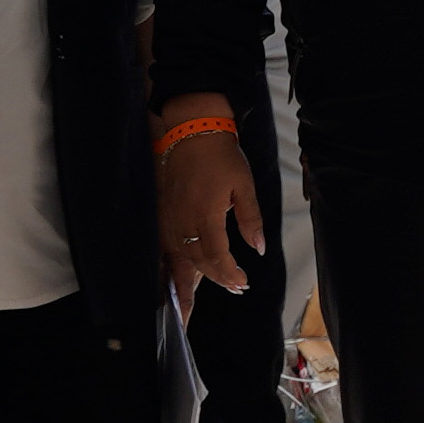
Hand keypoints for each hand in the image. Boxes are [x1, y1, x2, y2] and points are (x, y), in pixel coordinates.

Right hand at [156, 120, 264, 299]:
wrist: (192, 131)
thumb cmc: (221, 156)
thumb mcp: (244, 186)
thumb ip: (251, 220)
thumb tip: (260, 249)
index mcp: (206, 215)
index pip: (217, 256)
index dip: (230, 274)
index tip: (244, 282)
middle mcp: (184, 221)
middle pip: (198, 262)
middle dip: (218, 279)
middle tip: (236, 288)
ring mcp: (170, 218)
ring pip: (182, 258)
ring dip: (197, 277)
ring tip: (211, 291)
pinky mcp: (164, 213)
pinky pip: (170, 246)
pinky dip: (179, 263)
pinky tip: (186, 272)